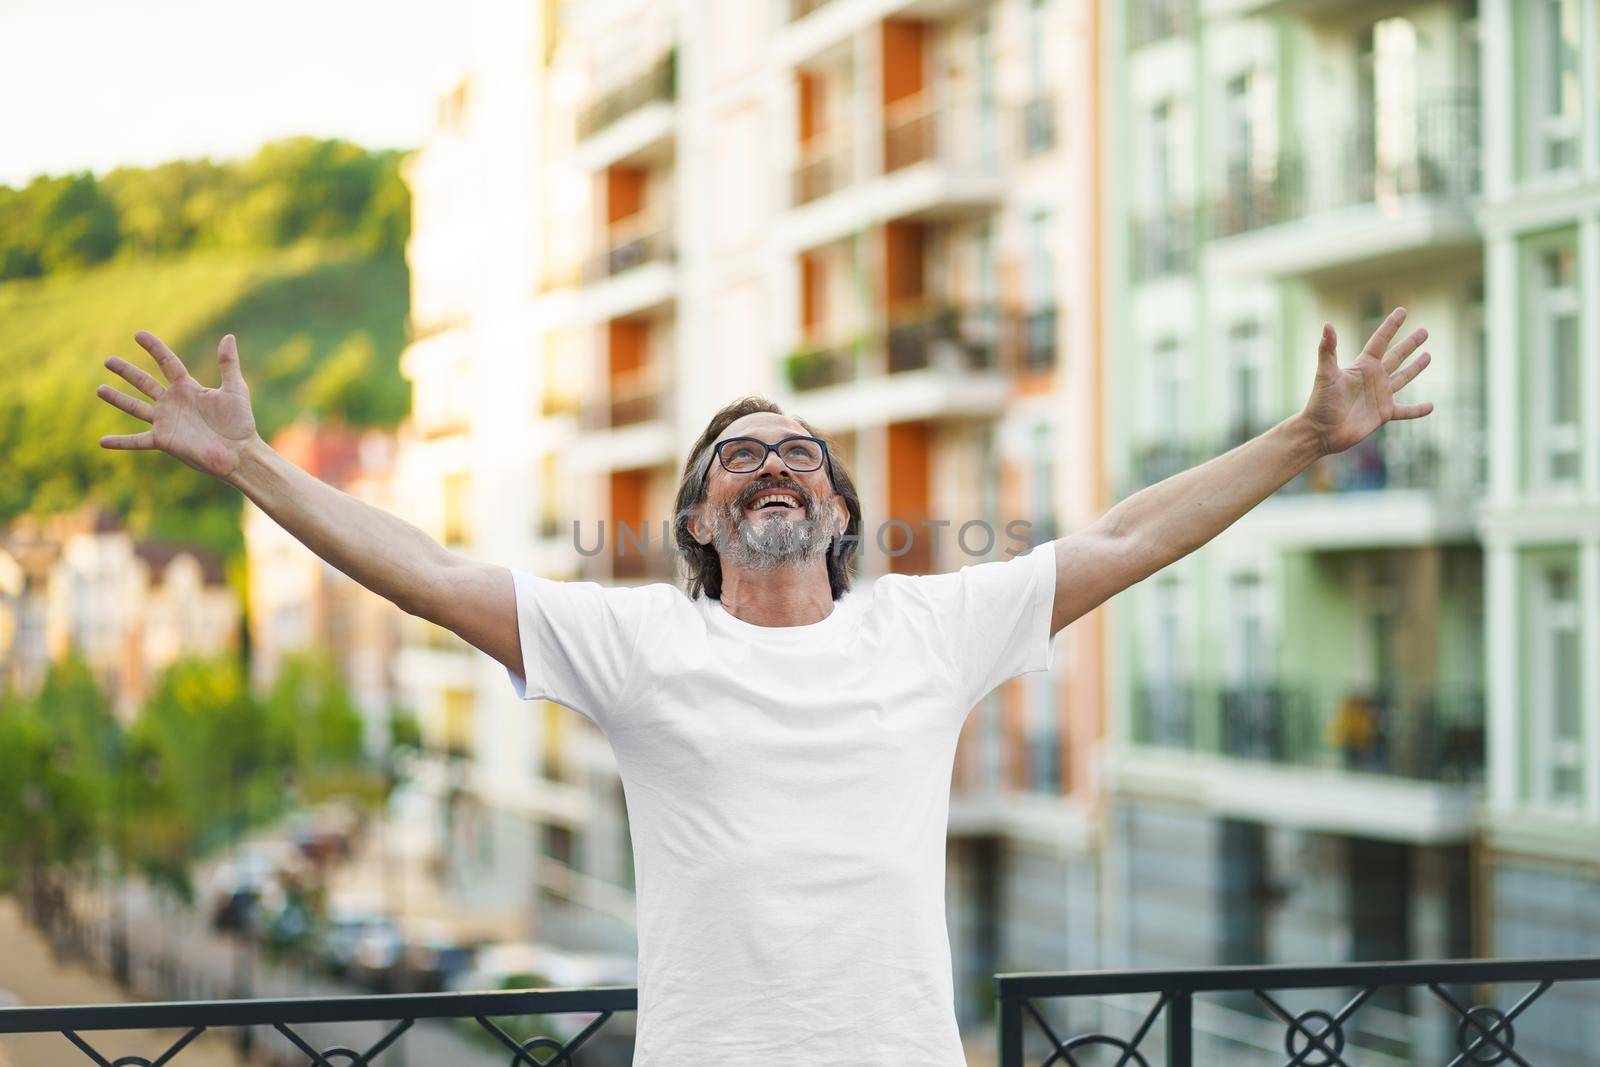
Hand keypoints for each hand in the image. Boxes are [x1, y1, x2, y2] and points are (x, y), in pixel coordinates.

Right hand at [96, 331, 259, 480]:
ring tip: (99, 389)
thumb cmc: (240, 423)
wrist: (239, 453)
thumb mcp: (235, 389)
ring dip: (117, 399)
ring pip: (135, 407)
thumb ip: (228, 364)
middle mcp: (173, 403)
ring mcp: (166, 422)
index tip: (138, 334)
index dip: (154, 348)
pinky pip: (137, 441)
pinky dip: (120, 442)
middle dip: (126, 371)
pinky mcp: (163, 440)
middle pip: (144, 382)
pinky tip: (102, 442)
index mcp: (188, 388)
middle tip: (107, 360)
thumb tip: (228, 336)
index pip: (167, 363)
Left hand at [1299, 306, 1433, 456]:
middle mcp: (1373, 378)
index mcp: (1362, 366)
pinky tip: (1431, 406)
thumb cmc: (1320, 402)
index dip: (1391, 325)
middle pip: (1396, 356)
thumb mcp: (1325, 374)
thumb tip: (1328, 325)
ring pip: (1403, 378)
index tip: (1402, 311)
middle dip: (1410, 344)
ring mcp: (1380, 396)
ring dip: (1415, 368)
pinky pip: (1406, 411)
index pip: (1380, 341)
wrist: (1320, 431)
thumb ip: (1327, 350)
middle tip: (1424, 331)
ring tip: (1428, 356)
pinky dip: (1418, 410)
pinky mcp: (1383, 414)